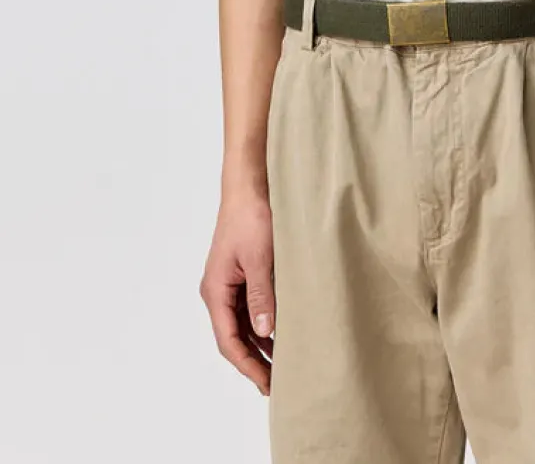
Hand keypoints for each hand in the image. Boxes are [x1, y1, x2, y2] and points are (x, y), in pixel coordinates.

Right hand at [199, 191, 275, 395]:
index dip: (248, 366)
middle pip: (233, 338)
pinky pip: (248, 310)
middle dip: (253, 363)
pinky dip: (262, 326)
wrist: (249, 186)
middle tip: (277, 385)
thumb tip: (264, 333)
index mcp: (216, 290)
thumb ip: (261, 296)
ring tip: (281, 367)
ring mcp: (228, 284)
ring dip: (259, 346)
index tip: (267, 384)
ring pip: (242, 326)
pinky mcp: (240, 275)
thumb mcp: (260, 258)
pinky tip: (279, 335)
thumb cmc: (252, 216)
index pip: (229, 341)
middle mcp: (218, 291)